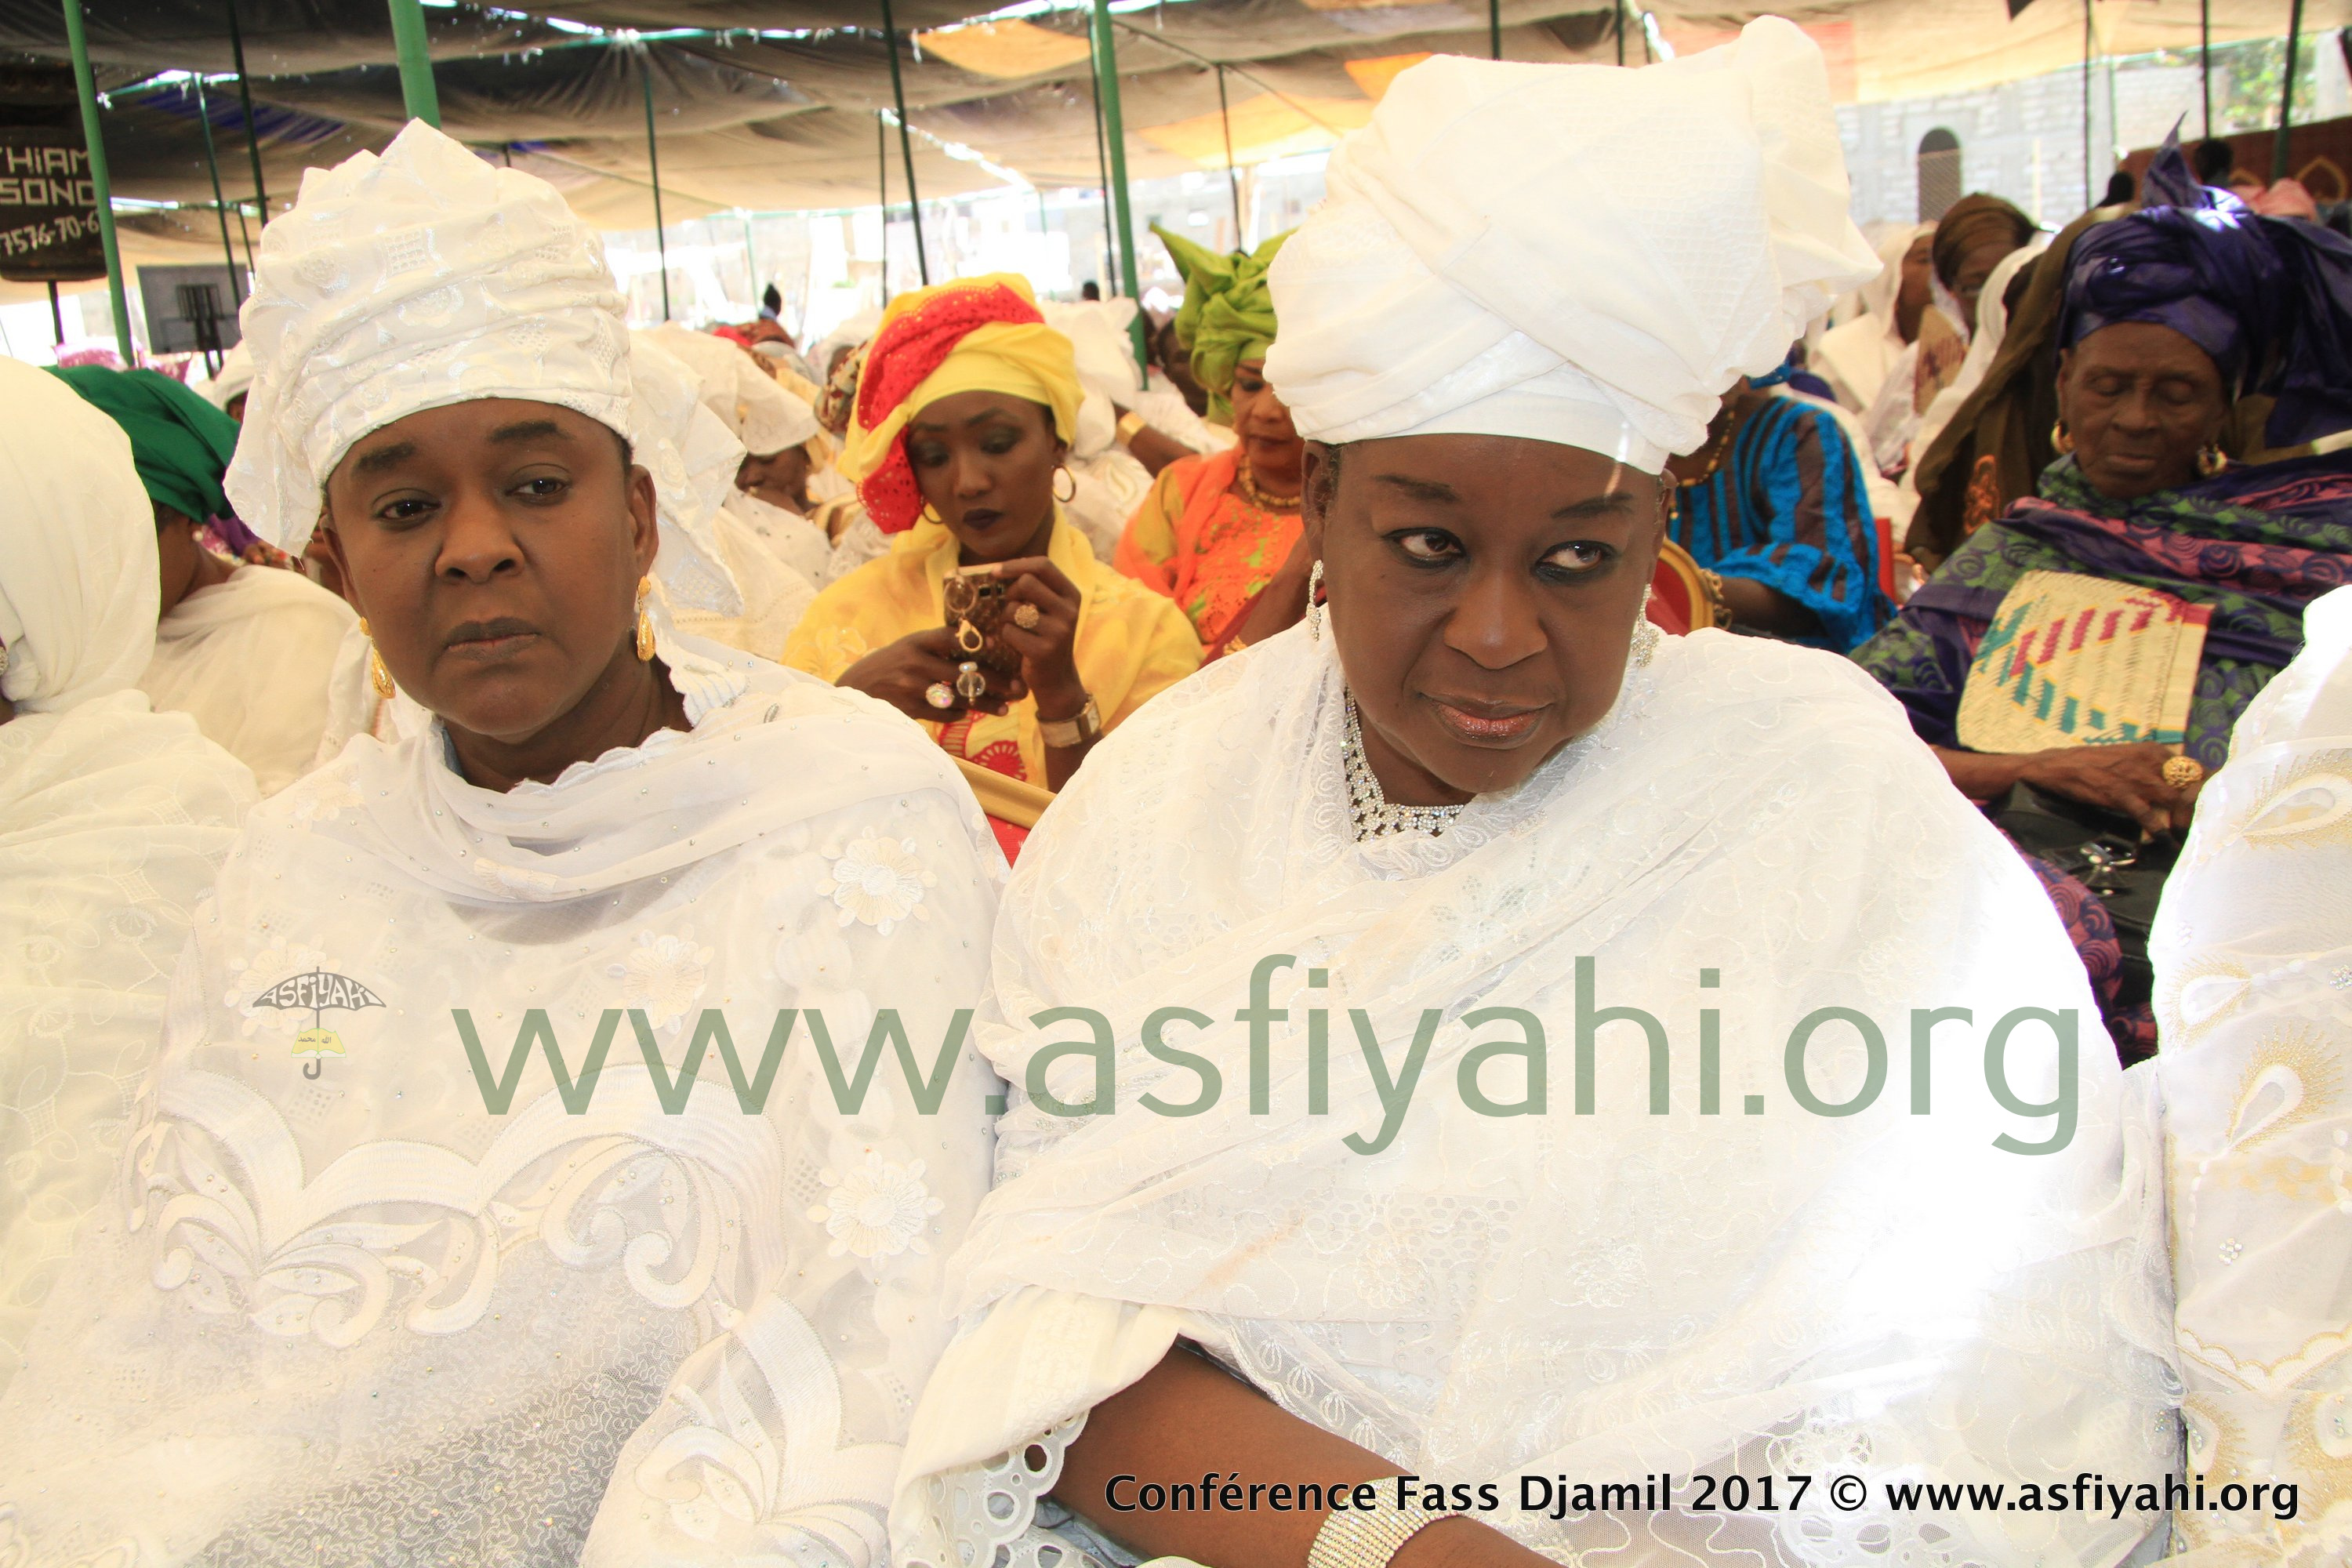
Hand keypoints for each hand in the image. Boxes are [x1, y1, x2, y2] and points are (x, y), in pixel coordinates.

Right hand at [836, 626, 1023, 723]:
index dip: (978, 641)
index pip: (952, 637)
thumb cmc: (888, 665)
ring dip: (985, 704)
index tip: (1000, 644)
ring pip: (959, 696)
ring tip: (1006, 708)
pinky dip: (959, 714)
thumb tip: (978, 643)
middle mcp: (915, 661)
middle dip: (995, 682)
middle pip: (964, 672)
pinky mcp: (910, 708)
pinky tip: (968, 713)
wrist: (855, 690)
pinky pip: (944, 713)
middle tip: (1018, 688)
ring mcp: (912, 686)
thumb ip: (936, 644)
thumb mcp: (907, 646)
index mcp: (916, 641)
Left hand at [991, 557, 1087, 718]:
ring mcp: (1058, 631)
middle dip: (1010, 593)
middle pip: (1026, 583)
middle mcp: (1069, 611)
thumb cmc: (1047, 638)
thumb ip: (1035, 589)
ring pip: (1013, 609)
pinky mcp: (1043, 650)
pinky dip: (1004, 637)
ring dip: (1004, 619)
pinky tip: (1014, 645)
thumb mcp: (1050, 610)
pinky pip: (1008, 632)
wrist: (1058, 680)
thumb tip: (999, 570)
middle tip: (1009, 607)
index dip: (1016, 564)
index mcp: (1072, 595)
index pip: (1044, 565)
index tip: (995, 571)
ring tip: (1013, 630)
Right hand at [2016, 741, 2199, 836]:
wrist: (2057, 765)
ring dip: (2184, 820)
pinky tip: (2165, 841)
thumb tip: (2177, 785)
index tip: (2213, 805)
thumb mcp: (2129, 758)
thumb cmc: (2094, 763)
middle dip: (2200, 806)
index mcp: (2154, 751)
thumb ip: (2153, 768)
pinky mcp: (2119, 793)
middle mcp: (2149, 760)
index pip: (2194, 768)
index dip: (2207, 788)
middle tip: (2205, 825)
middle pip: (2190, 785)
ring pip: (2175, 800)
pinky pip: (2148, 815)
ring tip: (2188, 835)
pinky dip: (2159, 830)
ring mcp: (2135, 777)